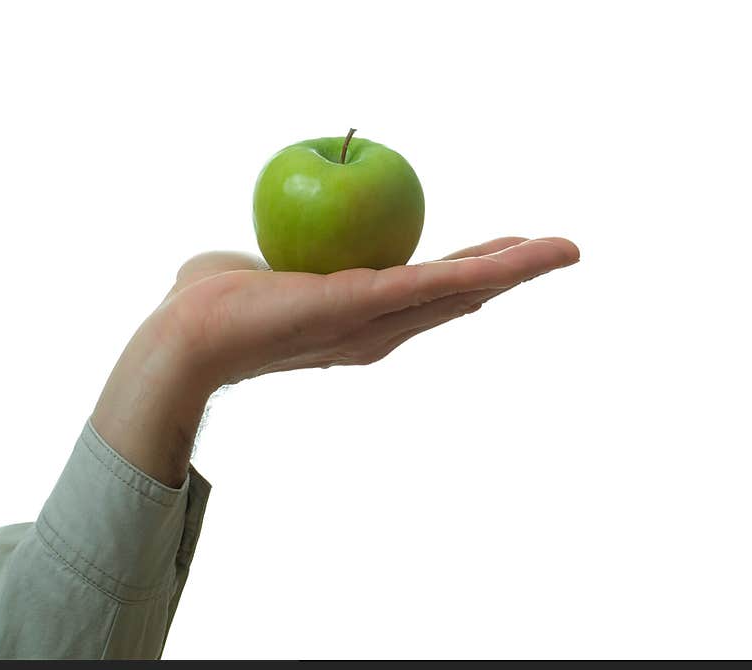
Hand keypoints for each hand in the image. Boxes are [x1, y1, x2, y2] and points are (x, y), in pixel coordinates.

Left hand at [91, 237, 578, 485]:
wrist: (186, 336)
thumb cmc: (214, 304)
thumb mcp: (263, 273)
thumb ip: (284, 262)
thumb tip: (276, 252)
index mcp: (364, 320)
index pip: (430, 290)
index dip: (472, 271)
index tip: (504, 253)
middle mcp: (382, 330)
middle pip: (460, 294)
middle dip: (513, 272)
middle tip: (563, 250)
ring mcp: (378, 323)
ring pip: (461, 290)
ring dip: (517, 270)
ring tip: (565, 251)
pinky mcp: (366, 309)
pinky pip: (434, 283)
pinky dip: (482, 270)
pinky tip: (518, 257)